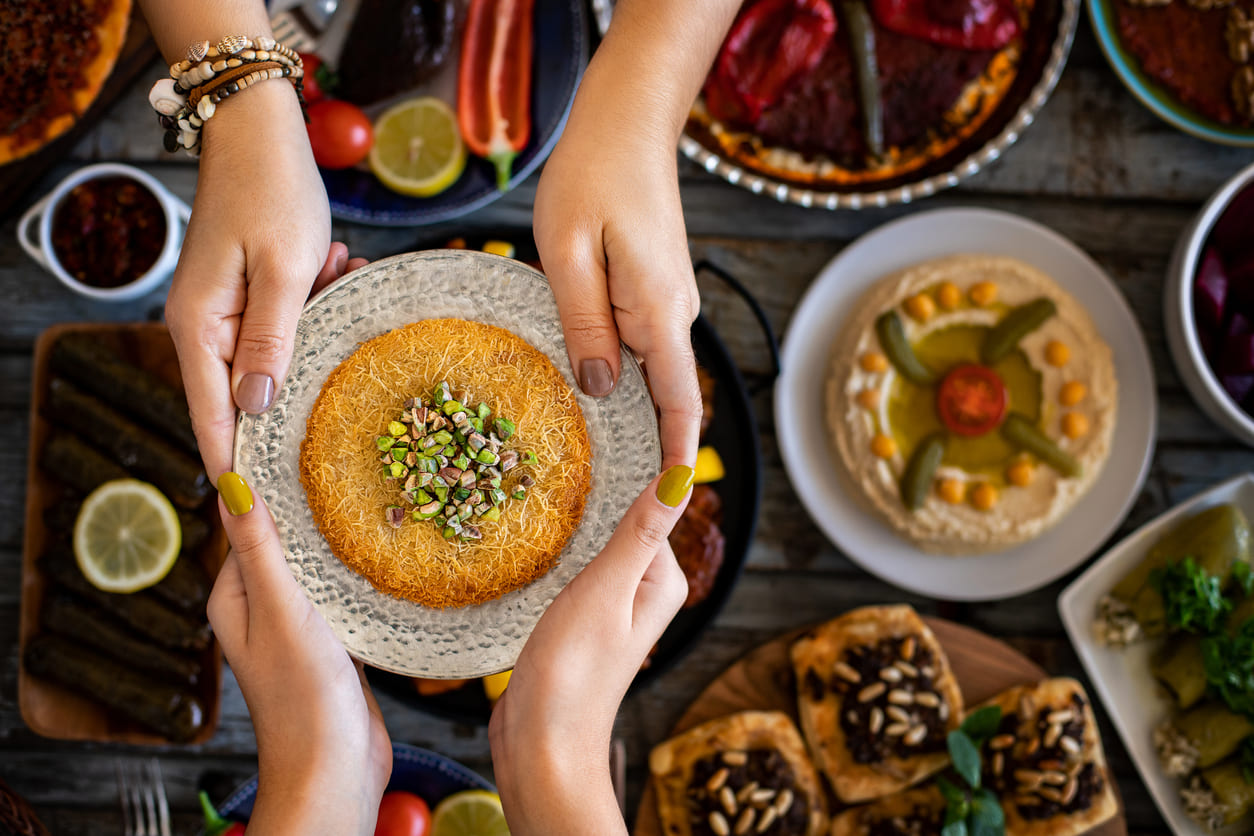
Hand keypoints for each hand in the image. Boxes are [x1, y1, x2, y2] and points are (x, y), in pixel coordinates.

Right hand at [165, 80, 330, 479]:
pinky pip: (284, 327)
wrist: (259, 130)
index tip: (262, 517)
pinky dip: (316, 312)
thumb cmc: (272, 193)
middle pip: (244, 399)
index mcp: (201, 330)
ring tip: (342, 285)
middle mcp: (202, 329)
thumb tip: (256, 408)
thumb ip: (272, 342)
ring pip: (273, 360)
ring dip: (314, 341)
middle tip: (341, 423)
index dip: (238, 469)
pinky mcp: (248, 296)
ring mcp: (223, 313)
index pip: (215, 420)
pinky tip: (341, 270)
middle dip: (296, 399)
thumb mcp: (284, 271)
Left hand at [209, 472, 390, 834]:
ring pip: (318, 564)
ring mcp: (300, 624)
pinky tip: (385, 550)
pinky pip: (343, 591)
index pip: (246, 523)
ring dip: (338, 538)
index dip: (265, 483)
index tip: (290, 439)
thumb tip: (231, 485)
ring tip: (372, 492)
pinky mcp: (335, 640)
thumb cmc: (302, 699)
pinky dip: (358, 571)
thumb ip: (261, 551)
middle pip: (285, 540)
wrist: (337, 770)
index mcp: (235, 597)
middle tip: (346, 457)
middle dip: (310, 505)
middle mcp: (262, 607)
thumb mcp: (281, 613)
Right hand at [488, 465, 694, 834]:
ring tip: (533, 489)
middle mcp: (644, 591)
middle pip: (620, 522)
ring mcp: (611, 607)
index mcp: (663, 580)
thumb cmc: (574, 672)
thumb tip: (681, 477)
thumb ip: (640, 533)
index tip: (594, 436)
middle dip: (591, 497)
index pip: (650, 505)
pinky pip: (573, 569)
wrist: (540, 745)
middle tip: (552, 457)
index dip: (622, 474)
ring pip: (593, 545)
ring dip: (569, 525)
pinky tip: (530, 540)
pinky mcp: (580, 620)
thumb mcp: (607, 590)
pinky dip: (556, 553)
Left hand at [534, 109, 702, 470]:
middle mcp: (673, 313)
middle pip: (667, 396)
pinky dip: (621, 374)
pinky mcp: (653, 289)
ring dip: (630, 411)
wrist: (626, 123)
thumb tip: (600, 387)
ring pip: (651, 371)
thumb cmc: (592, 176)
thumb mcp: (569, 253)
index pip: (680, 404)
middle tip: (610, 496)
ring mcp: (667, 301)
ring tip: (592, 456)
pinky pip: (640, 344)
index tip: (669, 504)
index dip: (677, 459)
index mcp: (658, 313)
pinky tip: (588, 386)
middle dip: (648, 447)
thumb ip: (584, 324)